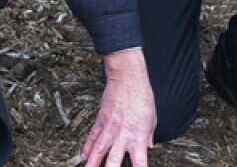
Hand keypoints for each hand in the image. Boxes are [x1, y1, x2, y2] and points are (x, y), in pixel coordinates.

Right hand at [82, 49, 156, 166]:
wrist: (127, 78)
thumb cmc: (142, 96)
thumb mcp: (152, 119)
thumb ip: (148, 136)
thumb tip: (147, 147)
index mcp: (138, 137)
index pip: (140, 162)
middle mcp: (123, 135)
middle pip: (113, 161)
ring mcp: (109, 129)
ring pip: (98, 151)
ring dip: (92, 163)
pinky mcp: (101, 120)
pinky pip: (93, 137)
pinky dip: (87, 147)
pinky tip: (83, 155)